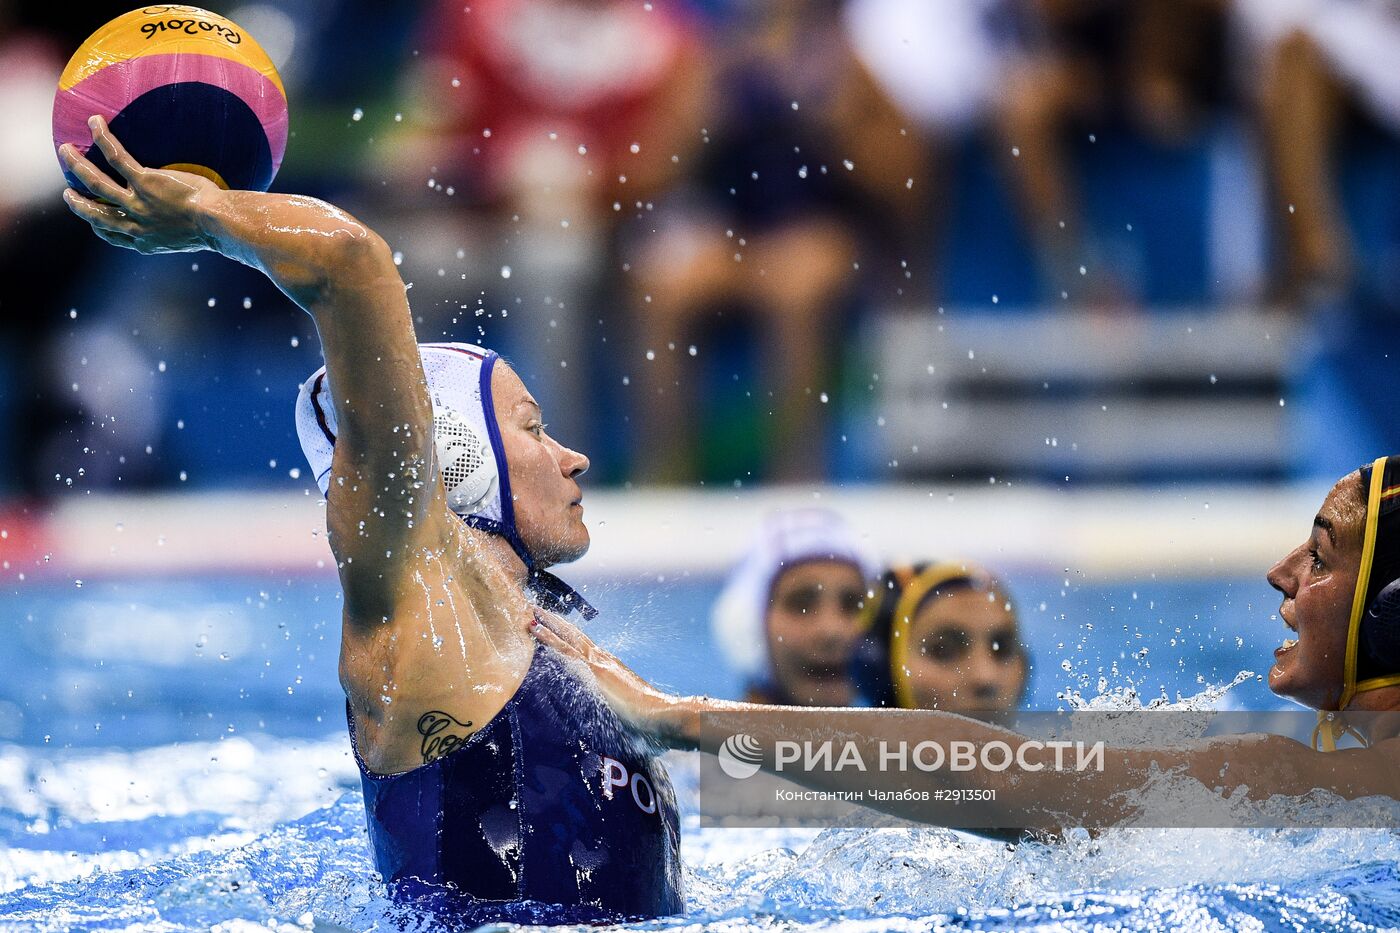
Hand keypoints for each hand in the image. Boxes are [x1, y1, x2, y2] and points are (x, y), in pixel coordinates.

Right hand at [59, 115, 221, 253]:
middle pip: (96, 213)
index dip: (98, 227)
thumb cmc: (215, 228)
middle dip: (77, 203)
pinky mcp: (146, 182)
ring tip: (65, 151)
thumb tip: (190, 218)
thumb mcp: (192, 237)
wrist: (219, 223)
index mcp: (146, 242)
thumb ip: (179, 229)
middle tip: (67, 193)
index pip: (113, 236)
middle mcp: (136, 225)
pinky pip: (117, 158)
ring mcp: (138, 203)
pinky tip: (95, 124)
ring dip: (78, 166)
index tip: (92, 220)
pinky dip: (103, 139)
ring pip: (97, 184)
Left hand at [529, 615, 692, 743]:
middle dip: (558, 624)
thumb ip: (624, 724)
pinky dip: (548, 637)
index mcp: (614, 671)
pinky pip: (564, 649)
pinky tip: (535, 629)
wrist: (661, 717)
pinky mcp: (592, 670)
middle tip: (540, 612)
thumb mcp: (632, 721)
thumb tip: (624, 740)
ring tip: (532, 612)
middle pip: (577, 637)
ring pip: (568, 637)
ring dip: (549, 624)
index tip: (560, 631)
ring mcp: (598, 664)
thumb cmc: (651, 726)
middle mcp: (606, 662)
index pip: (588, 651)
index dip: (573, 640)